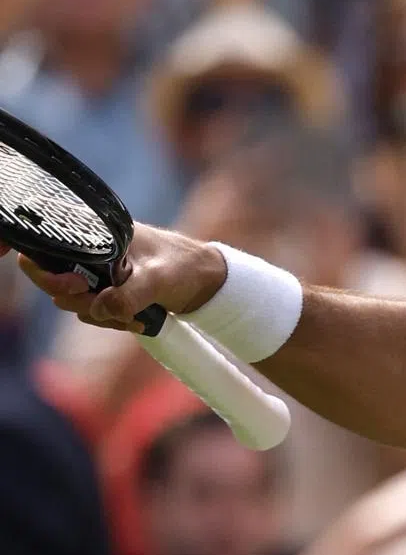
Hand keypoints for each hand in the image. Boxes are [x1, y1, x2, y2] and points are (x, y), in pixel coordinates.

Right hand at [11, 224, 226, 332]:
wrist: (208, 281)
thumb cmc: (186, 267)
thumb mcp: (159, 279)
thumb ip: (128, 295)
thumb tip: (99, 308)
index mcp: (102, 234)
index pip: (53, 247)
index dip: (48, 271)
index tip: (76, 286)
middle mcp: (96, 251)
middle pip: (57, 281)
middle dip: (80, 301)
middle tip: (108, 307)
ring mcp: (101, 272)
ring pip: (75, 301)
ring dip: (101, 315)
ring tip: (135, 314)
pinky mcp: (110, 290)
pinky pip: (94, 311)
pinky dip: (111, 320)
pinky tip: (137, 320)